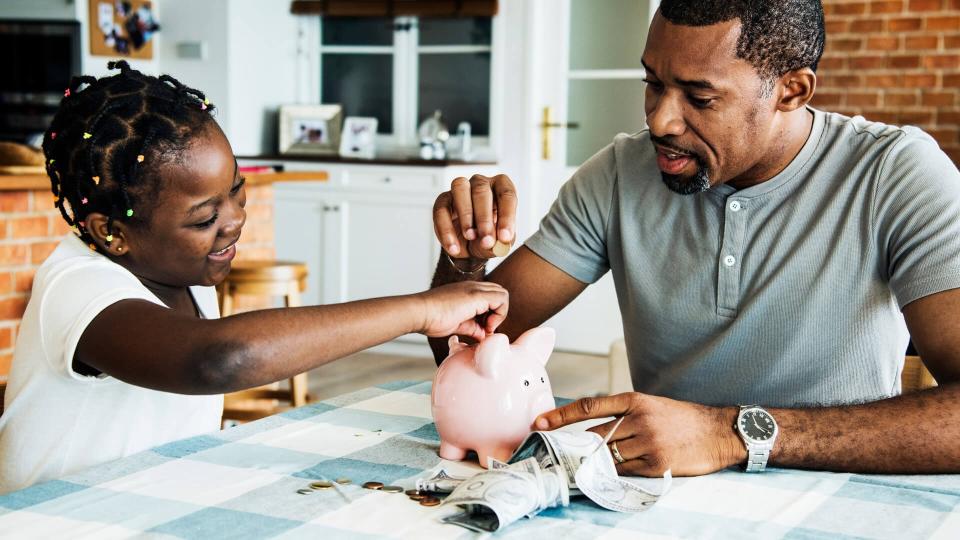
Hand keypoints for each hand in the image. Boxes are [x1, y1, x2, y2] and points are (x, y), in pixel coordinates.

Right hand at [415, 281, 508, 339]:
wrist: (419, 313)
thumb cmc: (432, 319)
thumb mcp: (458, 324)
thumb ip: (473, 328)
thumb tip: (483, 335)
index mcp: (467, 291)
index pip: (491, 296)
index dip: (492, 313)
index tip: (483, 328)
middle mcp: (473, 287)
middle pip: (499, 293)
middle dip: (498, 312)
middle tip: (486, 327)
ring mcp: (475, 289)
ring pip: (503, 294)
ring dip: (500, 313)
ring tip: (486, 327)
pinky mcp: (476, 295)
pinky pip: (502, 299)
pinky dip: (500, 314)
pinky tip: (486, 326)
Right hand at [433, 174, 517, 259]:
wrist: (469, 245)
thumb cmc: (489, 237)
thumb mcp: (499, 243)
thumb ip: (499, 243)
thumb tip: (492, 243)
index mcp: (501, 188)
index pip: (507, 194)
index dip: (506, 216)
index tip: (505, 238)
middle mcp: (481, 183)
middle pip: (482, 190)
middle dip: (484, 218)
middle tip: (486, 241)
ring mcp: (460, 189)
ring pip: (460, 189)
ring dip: (465, 214)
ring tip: (470, 237)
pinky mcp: (443, 200)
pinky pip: (441, 210)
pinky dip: (447, 231)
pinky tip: (454, 247)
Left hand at [534, 392, 743, 476]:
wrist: (719, 432)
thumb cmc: (683, 419)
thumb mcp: (651, 405)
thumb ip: (623, 415)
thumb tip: (591, 432)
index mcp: (634, 400)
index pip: (589, 406)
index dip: (561, 416)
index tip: (540, 423)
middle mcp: (638, 419)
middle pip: (595, 436)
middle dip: (579, 447)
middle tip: (564, 454)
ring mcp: (647, 443)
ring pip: (608, 455)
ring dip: (598, 462)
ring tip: (591, 465)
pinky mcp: (656, 464)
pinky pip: (625, 471)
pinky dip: (616, 473)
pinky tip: (615, 472)